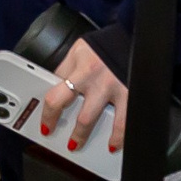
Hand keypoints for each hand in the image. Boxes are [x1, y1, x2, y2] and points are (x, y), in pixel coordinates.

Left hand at [37, 37, 125, 154]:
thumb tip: (53, 87)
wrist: (134, 36)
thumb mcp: (79, 51)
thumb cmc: (104, 46)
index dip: (49, 115)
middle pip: (80, 115)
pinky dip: (119, 136)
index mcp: (80, 67)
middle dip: (73, 134)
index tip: (46, 125)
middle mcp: (96, 79)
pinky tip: (114, 143)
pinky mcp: (130, 93)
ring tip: (82, 144)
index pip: (57, 96)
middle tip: (68, 143)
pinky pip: (123, 121)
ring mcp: (114, 88)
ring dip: (87, 137)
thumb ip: (66, 70)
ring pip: (97, 120)